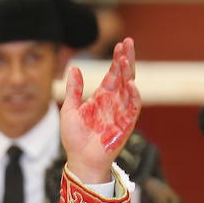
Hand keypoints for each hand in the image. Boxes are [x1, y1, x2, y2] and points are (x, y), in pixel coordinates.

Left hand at [60, 37, 139, 184]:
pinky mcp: (126, 123)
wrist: (80, 159)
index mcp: (102, 97)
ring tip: (125, 58)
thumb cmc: (75, 137)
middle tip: (128, 42)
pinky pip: (133, 106)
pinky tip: (130, 83)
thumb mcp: (70, 109)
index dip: (117, 59)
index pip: (113, 73)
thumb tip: (74, 67)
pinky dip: (133, 95)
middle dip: (127, 59)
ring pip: (130, 87)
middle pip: (124, 75)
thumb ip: (74, 89)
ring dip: (129, 72)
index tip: (120, 44)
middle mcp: (114, 101)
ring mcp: (121, 111)